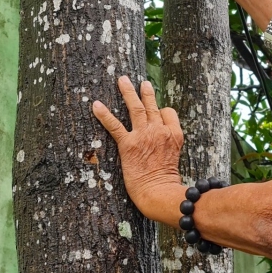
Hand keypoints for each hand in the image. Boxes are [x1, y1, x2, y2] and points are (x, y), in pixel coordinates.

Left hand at [92, 76, 184, 219]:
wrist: (159, 192)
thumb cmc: (167, 182)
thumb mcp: (176, 158)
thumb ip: (169, 146)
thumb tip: (162, 144)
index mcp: (173, 134)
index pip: (168, 112)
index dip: (162, 111)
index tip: (157, 110)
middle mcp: (159, 130)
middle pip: (152, 105)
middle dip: (146, 92)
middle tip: (142, 82)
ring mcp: (143, 135)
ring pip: (136, 108)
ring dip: (128, 92)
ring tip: (123, 80)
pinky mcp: (127, 144)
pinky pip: (114, 126)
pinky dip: (104, 114)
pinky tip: (96, 105)